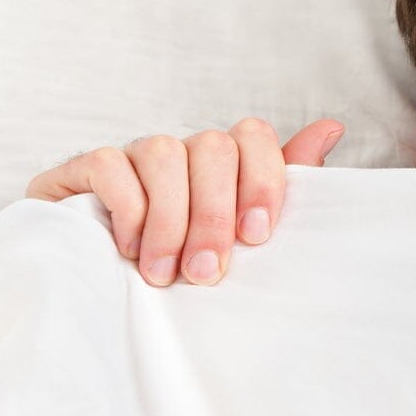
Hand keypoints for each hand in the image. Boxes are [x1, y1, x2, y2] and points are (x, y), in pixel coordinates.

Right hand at [24, 117, 344, 285]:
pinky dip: (126, 210)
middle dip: (214, 216)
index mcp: (224, 165)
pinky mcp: (83, 169)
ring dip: (170, 221)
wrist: (100, 287)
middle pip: (212, 147)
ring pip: (163, 152)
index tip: (257, 237)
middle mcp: (181, 152)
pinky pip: (110, 166)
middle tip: (205, 274)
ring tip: (165, 274)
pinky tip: (128, 249)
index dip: (262, 181)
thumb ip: (286, 184)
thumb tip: (332, 128)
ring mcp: (132, 156)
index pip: (254, 136)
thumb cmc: (187, 264)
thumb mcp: (242, 235)